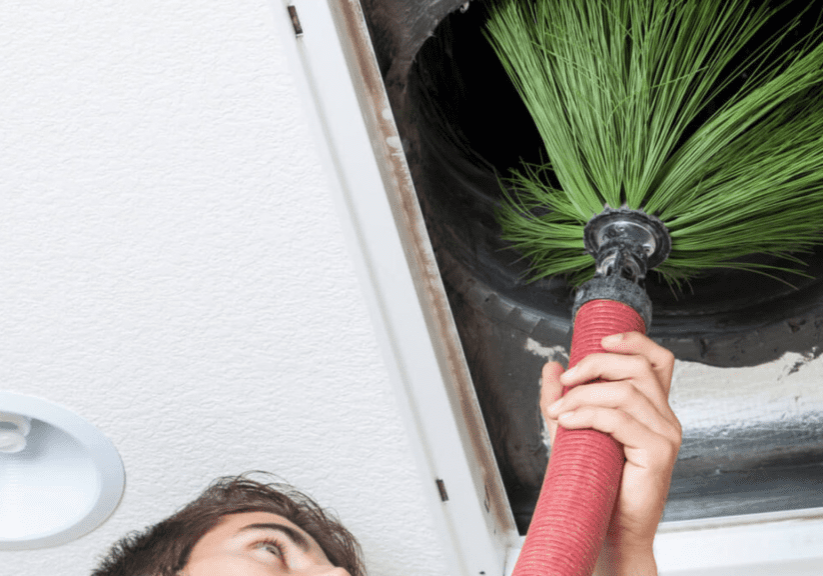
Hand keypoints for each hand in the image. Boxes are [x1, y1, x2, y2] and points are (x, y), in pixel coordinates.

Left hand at [540, 332, 680, 574]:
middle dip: (596, 364)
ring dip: (584, 395)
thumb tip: (551, 367)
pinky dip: (588, 415)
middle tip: (566, 381)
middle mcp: (665, 418)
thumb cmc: (597, 485)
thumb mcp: (574, 431)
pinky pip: (620, 419)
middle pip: (638, 367)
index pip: (658, 360)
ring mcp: (666, 435)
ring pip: (626, 391)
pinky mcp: (658, 452)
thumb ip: (564, 398)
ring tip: (560, 411)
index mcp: (652, 409)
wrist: (608, 530)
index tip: (602, 340)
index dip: (634, 341)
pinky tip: (568, 423)